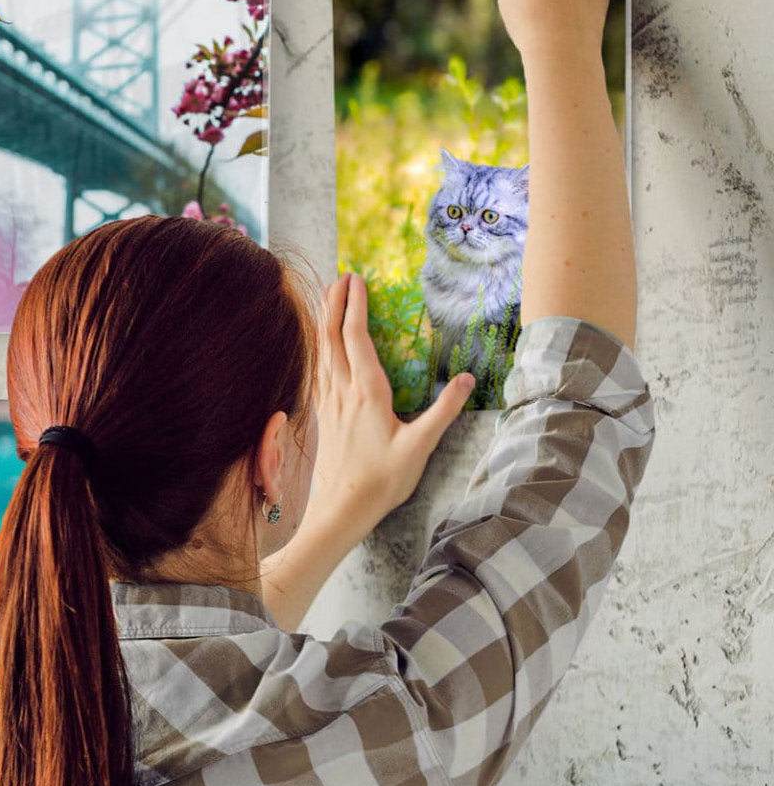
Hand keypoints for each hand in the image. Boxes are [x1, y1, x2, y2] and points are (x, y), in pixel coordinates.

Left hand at [259, 273, 473, 629]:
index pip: (356, 338)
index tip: (357, 278)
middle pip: (332, 336)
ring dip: (324, 320)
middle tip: (341, 276)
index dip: (355, 305)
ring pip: (321, 351)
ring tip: (328, 297)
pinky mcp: (322, 415)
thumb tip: (467, 380)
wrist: (341, 510)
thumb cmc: (381, 481)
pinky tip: (321, 346)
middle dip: (334, 302)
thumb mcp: (419, 448)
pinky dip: (319, 347)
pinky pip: (317, 370)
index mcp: (366, 393)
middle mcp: (342, 392)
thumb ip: (443, 412)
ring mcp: (328, 403)